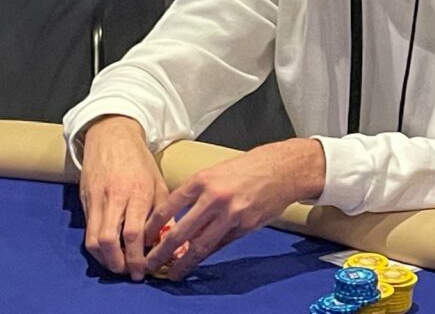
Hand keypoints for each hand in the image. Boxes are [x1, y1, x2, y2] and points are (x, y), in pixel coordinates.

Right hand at [80, 115, 167, 280]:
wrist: (112, 136)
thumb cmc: (140, 161)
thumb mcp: (159, 182)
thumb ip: (163, 212)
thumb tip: (168, 240)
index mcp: (138, 192)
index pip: (134, 233)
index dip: (136, 256)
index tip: (142, 270)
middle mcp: (115, 197)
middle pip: (109, 240)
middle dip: (118, 262)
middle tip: (128, 272)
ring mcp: (97, 199)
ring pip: (94, 239)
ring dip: (104, 259)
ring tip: (118, 265)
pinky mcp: (85, 201)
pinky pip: (88, 230)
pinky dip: (96, 246)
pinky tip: (108, 251)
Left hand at [143, 138, 325, 280]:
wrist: (285, 168)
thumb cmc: (252, 166)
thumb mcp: (219, 171)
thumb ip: (199, 193)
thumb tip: (180, 218)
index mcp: (204, 179)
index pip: (169, 207)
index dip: (153, 226)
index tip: (144, 238)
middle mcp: (215, 198)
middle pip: (179, 232)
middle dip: (160, 252)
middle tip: (148, 264)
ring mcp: (231, 214)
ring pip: (199, 245)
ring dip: (182, 263)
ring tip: (171, 273)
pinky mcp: (245, 227)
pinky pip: (220, 245)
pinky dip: (207, 254)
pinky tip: (197, 261)